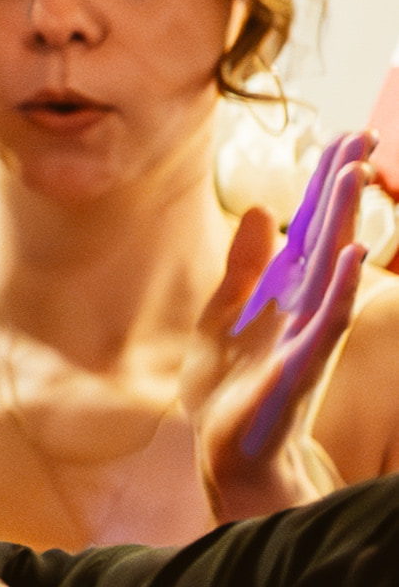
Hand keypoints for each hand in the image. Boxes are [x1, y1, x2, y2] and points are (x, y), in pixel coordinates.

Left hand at [198, 134, 379, 525]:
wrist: (228, 450)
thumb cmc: (230, 386)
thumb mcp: (223, 314)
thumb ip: (243, 266)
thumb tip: (253, 212)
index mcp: (286, 292)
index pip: (309, 227)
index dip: (324, 184)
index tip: (345, 137)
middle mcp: (304, 305)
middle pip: (328, 234)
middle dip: (343, 187)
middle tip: (363, 137)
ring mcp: (307, 333)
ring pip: (332, 267)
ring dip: (345, 221)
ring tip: (356, 175)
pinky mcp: (300, 365)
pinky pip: (326, 321)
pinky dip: (339, 288)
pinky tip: (349, 256)